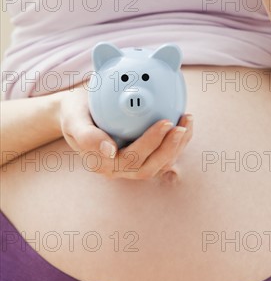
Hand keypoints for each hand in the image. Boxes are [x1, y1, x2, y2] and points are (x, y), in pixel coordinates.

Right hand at [59, 87, 192, 179]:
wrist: (77, 111)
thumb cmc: (74, 112)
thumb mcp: (73, 119)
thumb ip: (86, 136)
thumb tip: (110, 151)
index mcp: (102, 163)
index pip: (131, 158)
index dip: (151, 143)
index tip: (165, 123)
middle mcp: (118, 169)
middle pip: (149, 166)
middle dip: (169, 148)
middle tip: (181, 124)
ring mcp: (131, 165)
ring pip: (159, 164)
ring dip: (177, 146)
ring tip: (187, 121)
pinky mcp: (142, 157)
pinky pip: (163, 155)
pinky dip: (177, 142)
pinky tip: (185, 123)